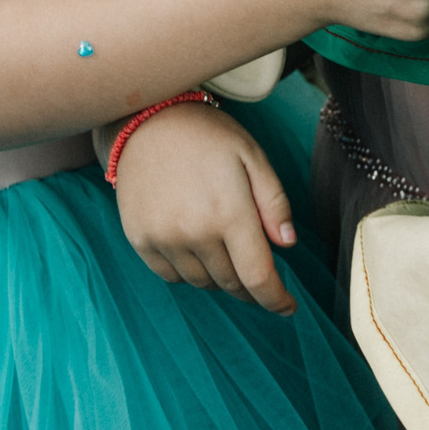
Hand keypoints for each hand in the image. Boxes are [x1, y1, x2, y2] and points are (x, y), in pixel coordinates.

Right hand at [114, 101, 297, 314]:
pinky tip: (197, 249)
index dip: (276, 300)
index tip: (288, 308)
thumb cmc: (209, 138)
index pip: (258, 277)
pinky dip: (190, 272)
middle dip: (251, 288)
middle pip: (231, 283)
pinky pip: (171, 276)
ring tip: (226, 251)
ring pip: (202, 282)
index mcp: (229, 213)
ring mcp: (163, 239)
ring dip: (221, 278)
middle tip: (261, 278)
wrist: (147, 121)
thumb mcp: (253, 158)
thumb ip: (274, 204)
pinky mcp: (140, 241)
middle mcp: (194, 233)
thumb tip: (287, 245)